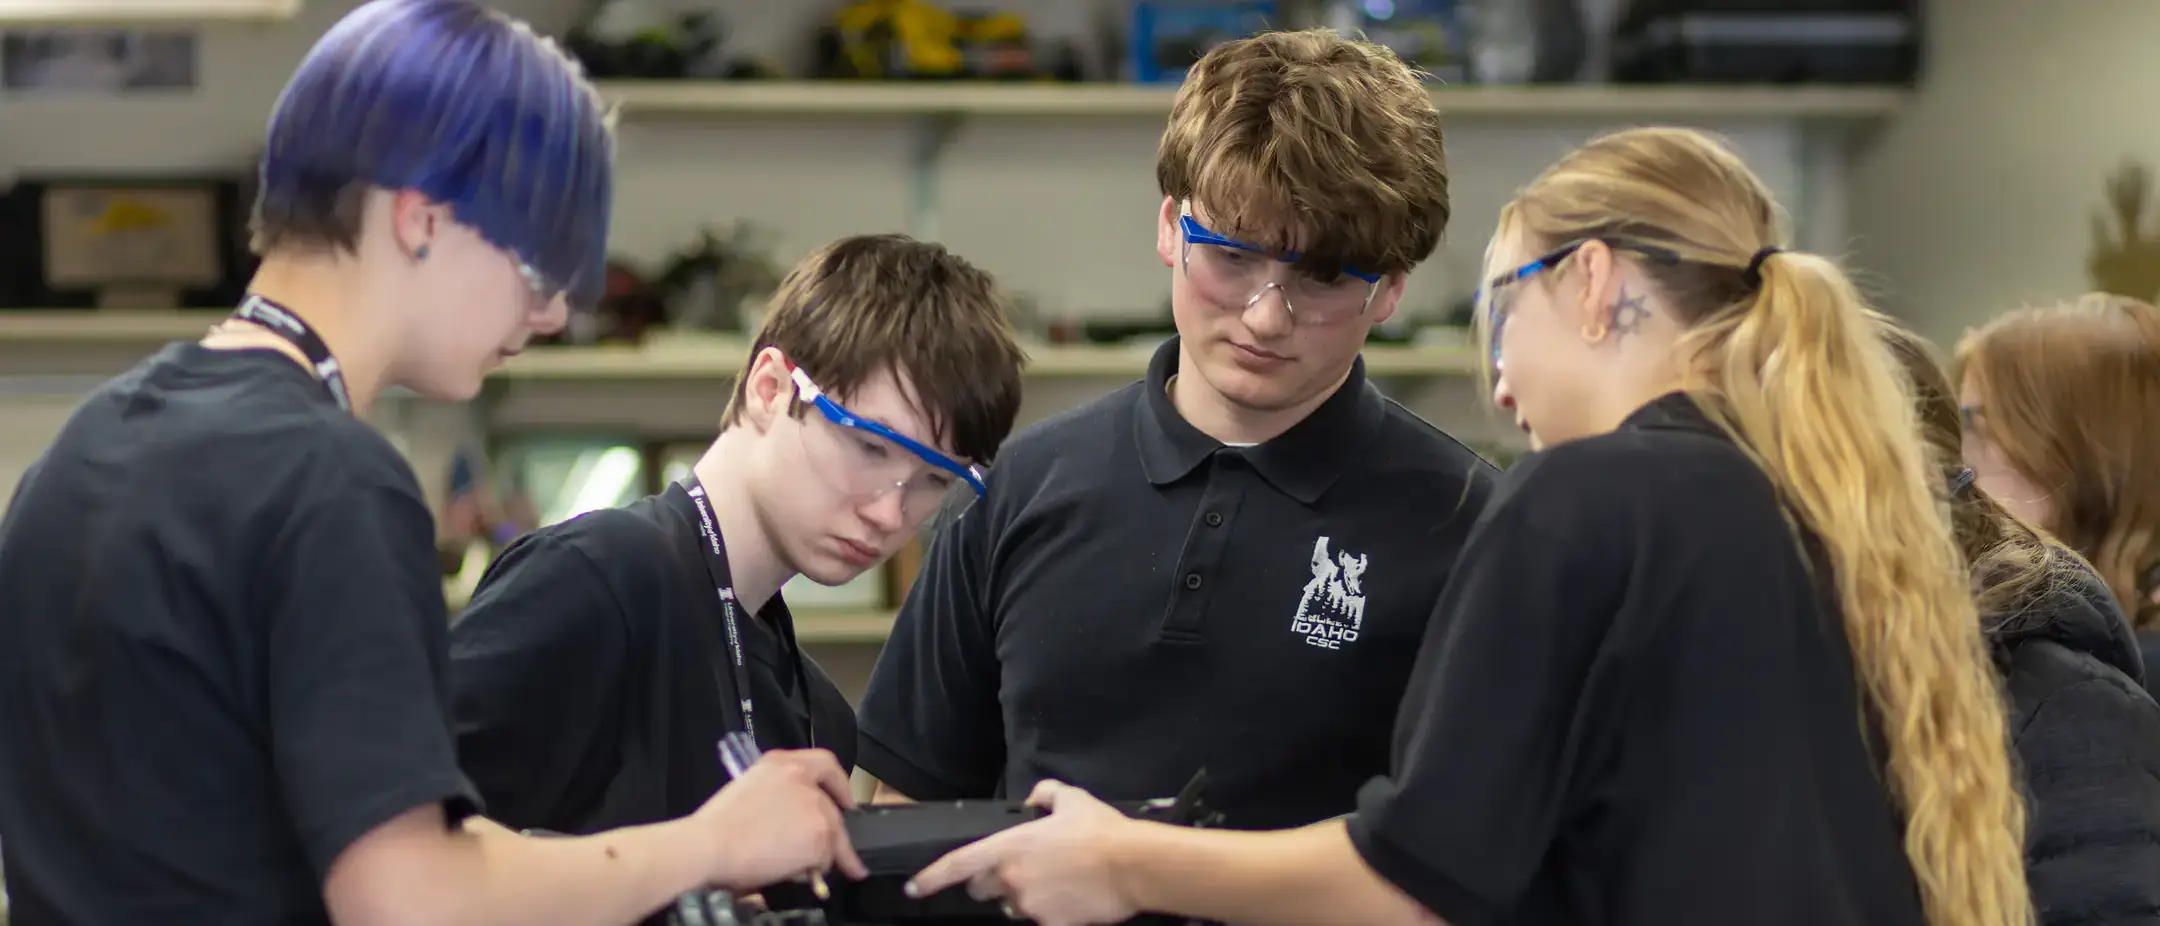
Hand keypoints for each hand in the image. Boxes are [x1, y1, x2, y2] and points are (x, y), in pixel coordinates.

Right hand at [690, 748, 867, 891]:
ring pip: (831, 835)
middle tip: (833, 850)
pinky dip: (816, 869)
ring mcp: (815, 807)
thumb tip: (786, 821)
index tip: (845, 800)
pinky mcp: (821, 835)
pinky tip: (800, 875)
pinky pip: (826, 858)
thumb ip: (775, 797)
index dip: (839, 784)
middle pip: (830, 807)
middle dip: (832, 831)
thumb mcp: (748, 791)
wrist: (710, 845)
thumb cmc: (715, 826)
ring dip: (823, 853)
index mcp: (780, 764)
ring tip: (808, 870)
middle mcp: (802, 779)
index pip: (824, 763)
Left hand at [907, 780, 1141, 925]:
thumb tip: (1034, 799)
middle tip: (1017, 871)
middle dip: (991, 882)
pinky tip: (1069, 899)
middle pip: (982, 889)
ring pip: (1011, 907)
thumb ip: (1045, 794)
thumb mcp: (1072, 798)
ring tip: (1053, 883)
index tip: (914, 887)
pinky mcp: (1051, 925)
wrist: (1134, 866)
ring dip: (1021, 897)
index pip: (958, 865)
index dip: (930, 877)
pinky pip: (1040, 921)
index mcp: (1009, 847)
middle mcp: (1012, 880)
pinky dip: (1048, 912)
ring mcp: (1030, 906)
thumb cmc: (1101, 831)